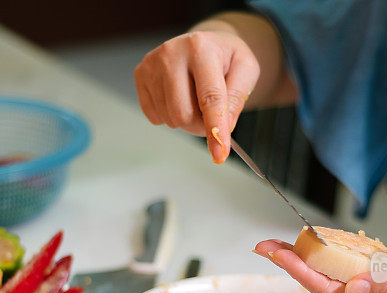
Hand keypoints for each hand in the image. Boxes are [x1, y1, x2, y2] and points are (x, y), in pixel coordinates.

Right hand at [134, 30, 258, 162]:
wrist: (204, 43)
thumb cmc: (226, 59)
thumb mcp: (246, 71)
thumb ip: (237, 99)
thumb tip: (223, 130)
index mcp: (201, 48)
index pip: (209, 98)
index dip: (215, 129)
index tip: (220, 154)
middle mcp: (172, 53)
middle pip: (183, 114)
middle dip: (201, 125)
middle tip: (211, 115)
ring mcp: (152, 64)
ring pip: (170, 118)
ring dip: (187, 120)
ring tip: (196, 100)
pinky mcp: (140, 75)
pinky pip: (155, 116)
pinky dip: (170, 116)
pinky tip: (179, 97)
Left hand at [254, 240, 386, 292]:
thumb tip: (353, 285)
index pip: (327, 290)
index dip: (298, 270)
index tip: (275, 253)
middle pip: (321, 287)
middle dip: (292, 266)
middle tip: (266, 245)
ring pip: (330, 283)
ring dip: (305, 264)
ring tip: (282, 246)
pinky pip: (345, 278)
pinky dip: (326, 263)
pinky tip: (317, 251)